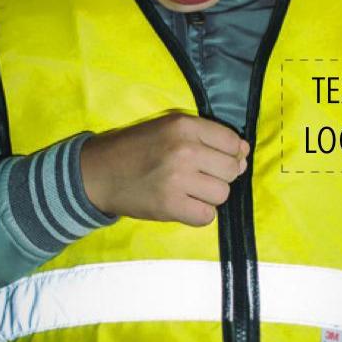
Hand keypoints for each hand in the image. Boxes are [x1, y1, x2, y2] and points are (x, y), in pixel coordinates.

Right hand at [80, 112, 249, 225]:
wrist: (96, 173)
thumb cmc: (135, 148)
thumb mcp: (167, 128)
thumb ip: (205, 136)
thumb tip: (244, 154)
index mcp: (184, 125)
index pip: (232, 142)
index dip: (231, 154)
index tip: (215, 160)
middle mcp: (184, 149)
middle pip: (231, 170)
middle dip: (220, 176)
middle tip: (197, 177)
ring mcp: (177, 179)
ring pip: (222, 194)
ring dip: (209, 196)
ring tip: (188, 191)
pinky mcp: (170, 205)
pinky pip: (207, 216)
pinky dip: (198, 214)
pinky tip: (183, 204)